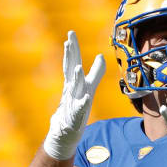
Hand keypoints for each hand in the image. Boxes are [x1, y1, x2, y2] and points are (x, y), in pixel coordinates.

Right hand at [43, 31, 105, 159]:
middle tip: (68, 39)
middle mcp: (72, 90)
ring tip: (78, 68)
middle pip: (70, 69)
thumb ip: (95, 72)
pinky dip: (82, 104)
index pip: (71, 62)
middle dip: (71, 55)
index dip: (72, 50)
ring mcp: (73, 102)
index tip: (70, 34)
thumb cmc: (77, 107)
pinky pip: (80, 109)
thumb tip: (101, 56)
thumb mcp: (88, 87)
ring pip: (75, 88)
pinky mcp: (75, 116)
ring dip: (77, 78)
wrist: (65, 131)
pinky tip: (86, 99)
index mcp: (74, 82)